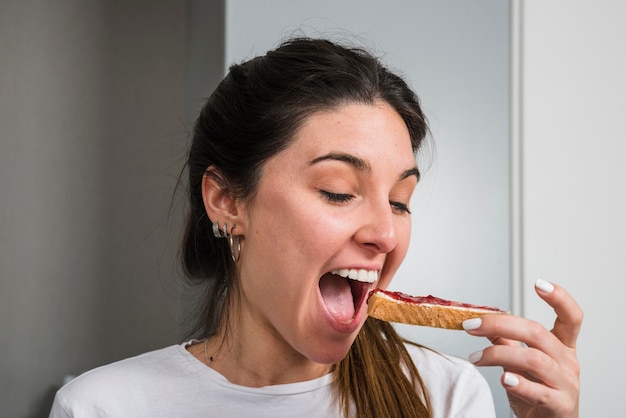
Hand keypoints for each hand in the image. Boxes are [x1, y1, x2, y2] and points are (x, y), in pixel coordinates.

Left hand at [463, 280, 582, 417]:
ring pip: (534, 358)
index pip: (571, 318)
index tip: (539, 283)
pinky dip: (519, 383)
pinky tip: (503, 378)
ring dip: (497, 355)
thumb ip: (505, 342)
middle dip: (499, 324)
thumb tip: (482, 321)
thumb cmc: (537, 394)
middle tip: (470, 326)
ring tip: (475, 358)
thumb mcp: (521, 363)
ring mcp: (567, 385)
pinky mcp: (560, 406)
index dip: (560, 298)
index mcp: (562, 347)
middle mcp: (568, 362)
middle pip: (537, 333)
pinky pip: (539, 391)